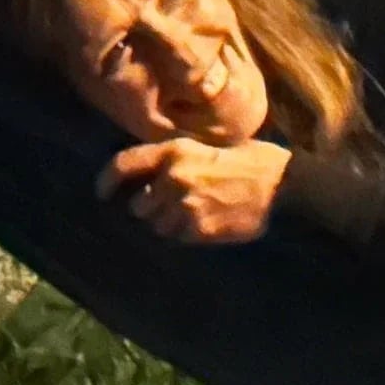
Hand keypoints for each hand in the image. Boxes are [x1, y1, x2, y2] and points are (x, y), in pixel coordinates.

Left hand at [102, 137, 289, 244]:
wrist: (282, 185)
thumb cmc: (252, 160)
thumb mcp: (209, 146)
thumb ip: (176, 158)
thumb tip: (149, 177)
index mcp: (174, 151)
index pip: (122, 165)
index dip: (106, 181)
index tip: (102, 193)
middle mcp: (172, 178)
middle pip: (138, 204)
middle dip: (151, 206)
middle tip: (173, 203)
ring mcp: (184, 206)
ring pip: (157, 225)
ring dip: (169, 222)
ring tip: (195, 213)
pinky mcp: (199, 229)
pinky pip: (178, 237)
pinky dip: (187, 233)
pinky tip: (208, 222)